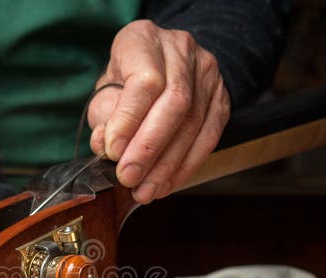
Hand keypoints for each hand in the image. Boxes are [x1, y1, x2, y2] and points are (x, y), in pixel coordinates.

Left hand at [88, 20, 230, 203]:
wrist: (163, 65)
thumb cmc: (125, 80)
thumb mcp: (105, 91)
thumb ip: (103, 118)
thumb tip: (104, 148)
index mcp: (144, 39)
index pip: (144, 80)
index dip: (128, 120)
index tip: (112, 151)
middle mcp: (181, 50)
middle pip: (174, 103)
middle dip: (148, 148)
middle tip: (128, 177)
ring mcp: (207, 74)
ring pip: (193, 124)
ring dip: (166, 165)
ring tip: (144, 190)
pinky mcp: (221, 99)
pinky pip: (208, 138)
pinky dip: (185, 167)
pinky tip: (165, 184)